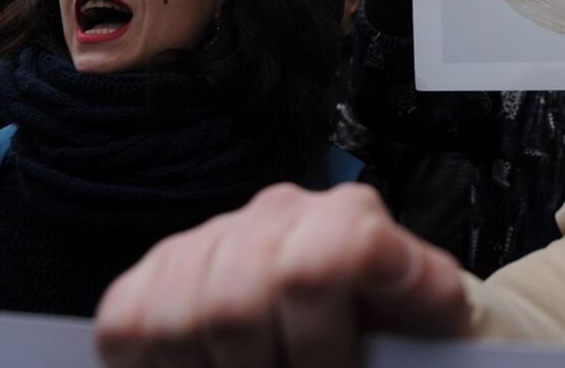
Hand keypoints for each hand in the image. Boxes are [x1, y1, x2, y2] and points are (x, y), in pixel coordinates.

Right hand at [95, 184, 470, 367]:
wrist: (394, 319)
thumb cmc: (416, 334)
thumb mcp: (438, 325)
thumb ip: (420, 304)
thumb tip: (399, 309)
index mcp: (351, 220)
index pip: (314, 268)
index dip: (319, 352)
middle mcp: (280, 212)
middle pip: (230, 305)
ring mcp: (217, 234)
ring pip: (172, 314)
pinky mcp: (166, 265)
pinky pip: (126, 317)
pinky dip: (150, 365)